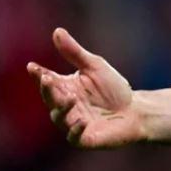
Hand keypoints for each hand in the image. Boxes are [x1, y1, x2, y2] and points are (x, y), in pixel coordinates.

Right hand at [26, 28, 144, 148]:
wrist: (136, 111)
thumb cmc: (114, 89)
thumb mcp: (95, 66)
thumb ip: (74, 52)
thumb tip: (57, 31)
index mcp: (64, 88)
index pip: (46, 80)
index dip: (38, 75)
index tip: (33, 67)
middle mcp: (64, 106)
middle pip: (50, 98)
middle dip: (47, 90)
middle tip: (48, 80)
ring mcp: (72, 123)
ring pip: (59, 118)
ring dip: (62, 108)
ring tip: (69, 98)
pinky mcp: (85, 139)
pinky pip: (75, 137)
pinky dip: (76, 130)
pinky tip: (81, 122)